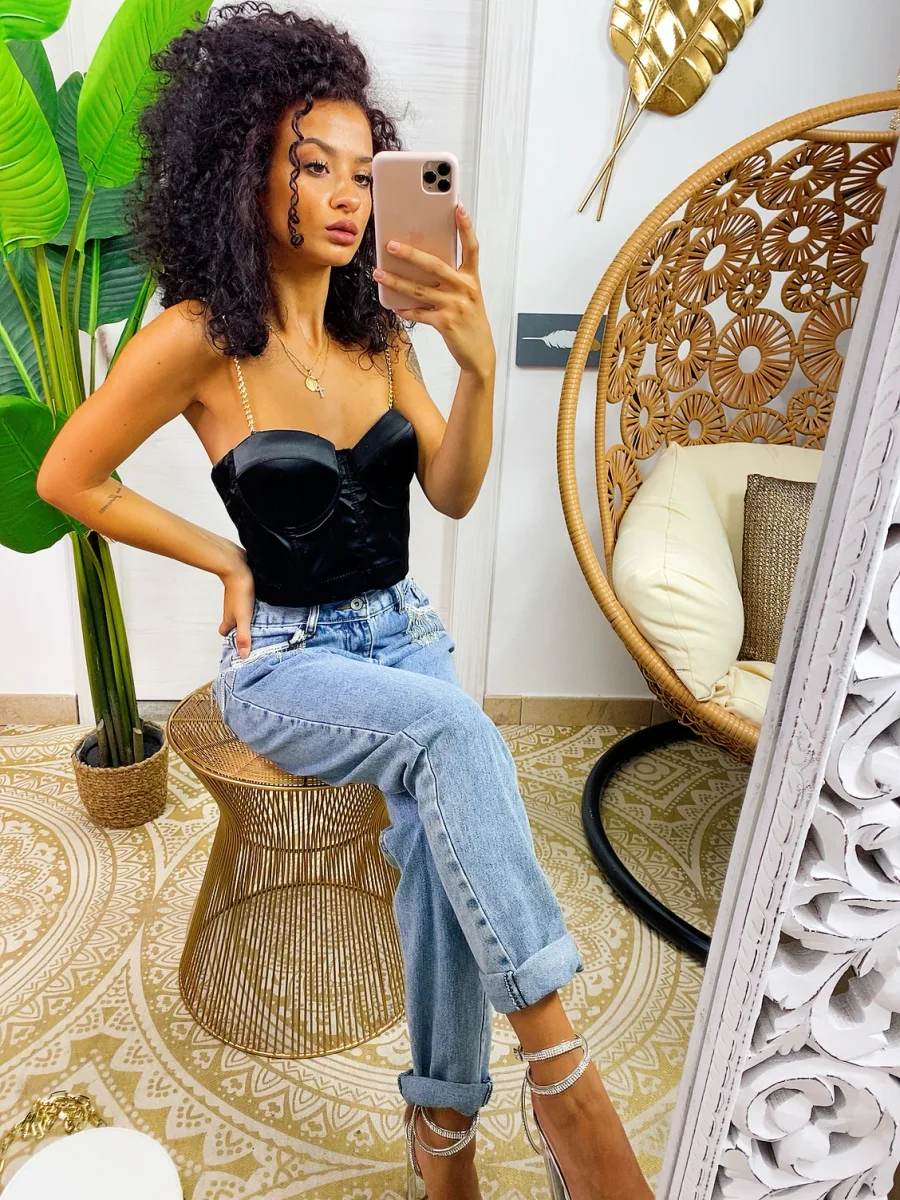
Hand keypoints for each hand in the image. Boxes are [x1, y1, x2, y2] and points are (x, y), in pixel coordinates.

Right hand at [218, 548, 254, 658]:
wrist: (237, 567)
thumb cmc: (240, 592)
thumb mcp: (244, 617)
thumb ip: (244, 635)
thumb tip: (243, 655)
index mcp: (229, 618)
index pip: (224, 632)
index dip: (231, 638)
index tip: (241, 643)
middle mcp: (230, 609)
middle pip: (232, 622)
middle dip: (240, 629)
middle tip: (254, 634)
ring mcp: (235, 599)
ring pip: (238, 611)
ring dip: (247, 616)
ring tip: (261, 621)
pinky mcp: (241, 590)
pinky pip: (245, 600)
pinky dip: (251, 605)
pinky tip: (262, 605)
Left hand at [372, 204, 494, 378]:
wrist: (479, 352)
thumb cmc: (470, 320)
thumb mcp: (468, 296)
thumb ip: (451, 279)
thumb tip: (421, 265)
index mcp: (471, 279)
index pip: (471, 248)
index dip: (466, 227)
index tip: (458, 208)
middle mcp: (465, 289)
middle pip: (434, 265)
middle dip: (410, 254)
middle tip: (391, 245)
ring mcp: (455, 306)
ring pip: (419, 290)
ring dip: (396, 281)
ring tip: (379, 273)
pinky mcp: (445, 323)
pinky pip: (419, 313)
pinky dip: (405, 310)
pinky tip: (395, 306)